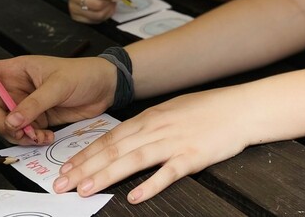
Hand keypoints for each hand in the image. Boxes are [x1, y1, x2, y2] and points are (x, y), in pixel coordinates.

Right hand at [0, 55, 117, 144]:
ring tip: (39, 135)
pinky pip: (22, 134)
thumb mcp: (59, 85)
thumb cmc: (84, 74)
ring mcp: (24, 106)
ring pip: (4, 126)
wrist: (106, 88)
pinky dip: (31, 140)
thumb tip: (12, 121)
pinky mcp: (36, 120)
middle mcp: (15, 88)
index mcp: (16, 70)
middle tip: (18, 130)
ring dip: (18, 135)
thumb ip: (35, 103)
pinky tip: (46, 137)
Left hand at [53, 87, 249, 203]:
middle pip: (115, 149)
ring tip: (85, 190)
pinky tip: (134, 196)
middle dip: (85, 168)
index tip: (65, 168)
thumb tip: (125, 139)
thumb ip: (149, 124)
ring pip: (133, 160)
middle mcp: (158, 128)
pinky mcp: (193, 157)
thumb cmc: (210, 109)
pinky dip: (150, 185)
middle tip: (62, 184)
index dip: (85, 154)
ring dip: (106, 175)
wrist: (242, 108)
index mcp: (152, 117)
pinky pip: (168, 172)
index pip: (111, 137)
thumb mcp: (174, 109)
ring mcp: (174, 142)